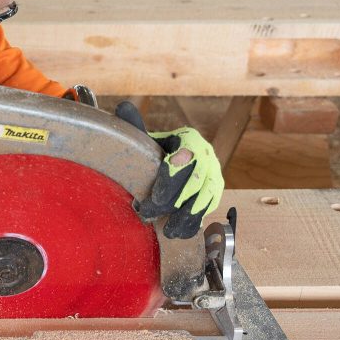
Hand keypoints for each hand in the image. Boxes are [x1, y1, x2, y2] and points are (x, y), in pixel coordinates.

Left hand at [114, 101, 223, 238]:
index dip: (171, 179)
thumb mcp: (147, 137)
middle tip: (149, 214)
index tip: (156, 197)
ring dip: (186, 216)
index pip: (186, 157)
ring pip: (206, 198)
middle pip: (194, 181)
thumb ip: (135, 125)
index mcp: (190, 140)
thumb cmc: (158, 149)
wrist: (178, 158)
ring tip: (168, 230)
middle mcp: (207, 156)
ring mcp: (215, 175)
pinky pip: (209, 208)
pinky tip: (181, 232)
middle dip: (172, 202)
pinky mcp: (216, 192)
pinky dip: (195, 222)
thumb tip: (123, 107)